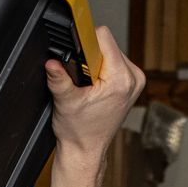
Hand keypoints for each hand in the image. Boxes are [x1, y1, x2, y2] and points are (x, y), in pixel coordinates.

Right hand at [47, 25, 145, 166]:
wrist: (87, 149)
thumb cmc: (80, 131)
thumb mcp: (65, 101)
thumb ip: (59, 78)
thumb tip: (52, 61)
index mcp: (121, 79)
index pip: (103, 37)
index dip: (85, 42)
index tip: (77, 56)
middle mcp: (134, 78)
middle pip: (107, 44)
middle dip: (90, 55)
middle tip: (81, 77)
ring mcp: (136, 81)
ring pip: (111, 51)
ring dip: (96, 62)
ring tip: (88, 84)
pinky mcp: (133, 84)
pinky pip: (115, 62)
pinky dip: (102, 68)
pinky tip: (95, 85)